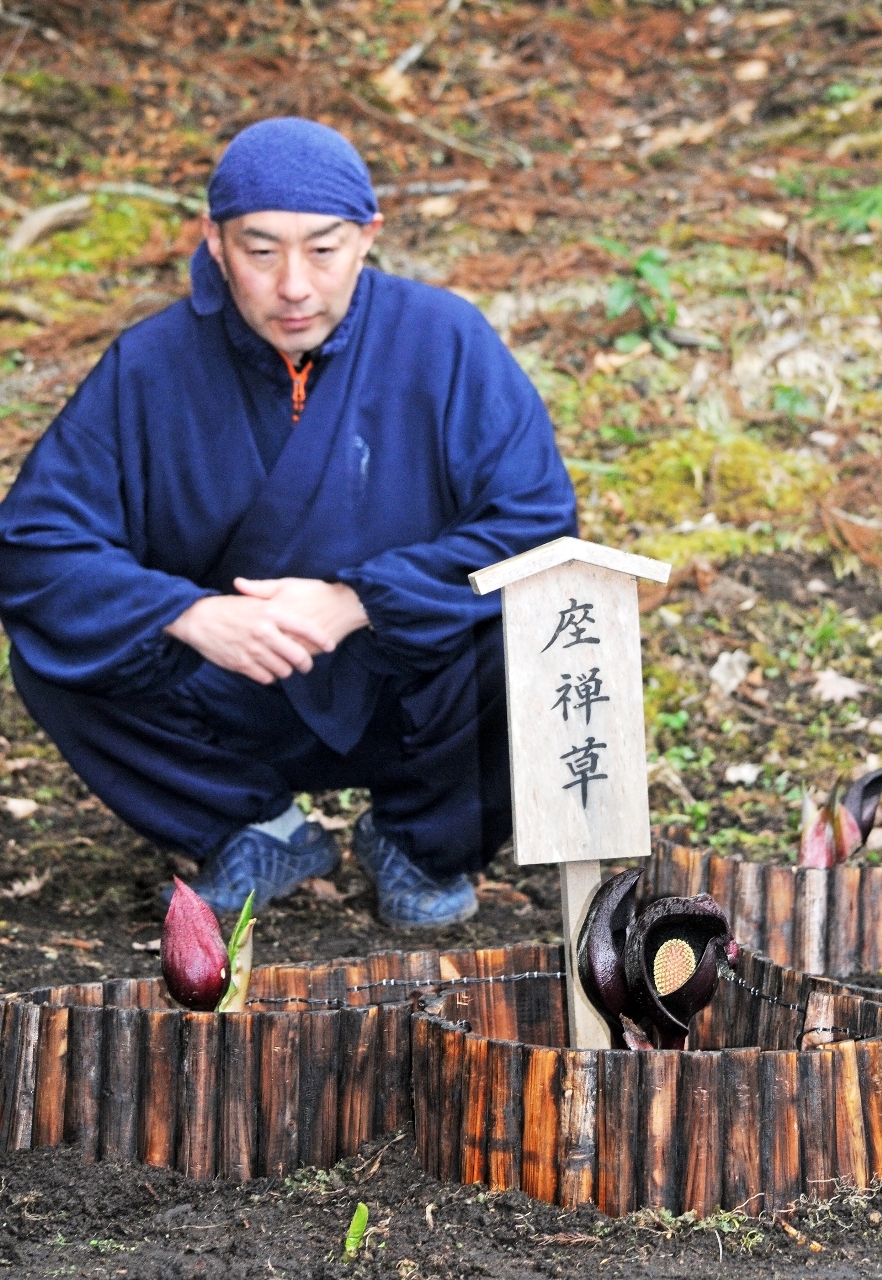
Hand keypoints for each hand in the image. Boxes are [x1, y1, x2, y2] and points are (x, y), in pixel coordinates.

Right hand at [166, 578, 368, 684]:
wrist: (197, 618)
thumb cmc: (228, 608)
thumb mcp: (254, 600)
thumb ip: (276, 606)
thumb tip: (298, 612)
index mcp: (270, 612)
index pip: (305, 628)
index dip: (322, 639)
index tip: (330, 646)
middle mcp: (264, 632)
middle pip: (298, 657)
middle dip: (306, 664)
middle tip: (306, 665)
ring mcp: (253, 649)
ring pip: (283, 671)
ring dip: (285, 671)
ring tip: (283, 667)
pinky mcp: (241, 664)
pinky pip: (266, 678)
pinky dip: (269, 677)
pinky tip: (267, 670)